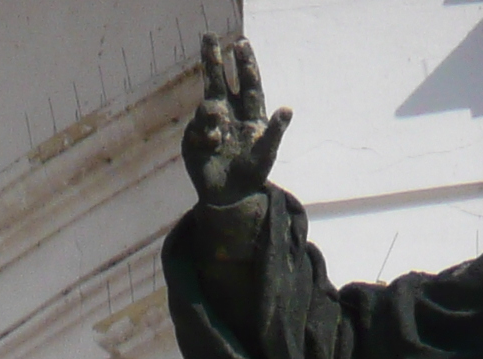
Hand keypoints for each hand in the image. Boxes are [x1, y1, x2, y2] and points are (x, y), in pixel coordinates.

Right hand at [185, 35, 289, 206]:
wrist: (229, 197)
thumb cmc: (251, 174)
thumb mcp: (266, 154)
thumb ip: (275, 132)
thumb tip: (288, 109)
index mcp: (249, 114)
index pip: (248, 84)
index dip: (245, 64)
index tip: (241, 43)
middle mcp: (228, 113)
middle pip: (221, 81)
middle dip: (215, 59)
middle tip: (210, 36)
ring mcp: (210, 124)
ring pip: (207, 102)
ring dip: (211, 112)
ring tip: (217, 135)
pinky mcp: (194, 137)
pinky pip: (198, 128)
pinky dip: (205, 133)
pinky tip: (212, 145)